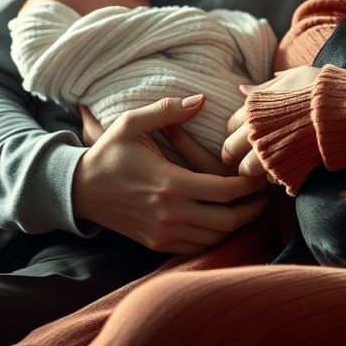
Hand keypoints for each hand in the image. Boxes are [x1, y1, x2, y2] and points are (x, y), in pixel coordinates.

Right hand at [72, 95, 266, 253]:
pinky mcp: (157, 244)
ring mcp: (164, 233)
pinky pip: (197, 247)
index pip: (225, 190)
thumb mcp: (132, 123)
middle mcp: (171, 214)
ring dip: (236, 224)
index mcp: (170, 184)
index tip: (260, 175)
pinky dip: (215, 237)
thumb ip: (168, 110)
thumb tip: (202, 98)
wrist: (79, 190)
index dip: (248, 185)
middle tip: (265, 196)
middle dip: (252, 209)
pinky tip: (222, 219)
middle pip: (227, 220)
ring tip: (249, 207)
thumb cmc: (109, 153)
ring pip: (215, 237)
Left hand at [222, 65, 322, 177]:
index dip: (235, 132)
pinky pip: (270, 180)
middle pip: (231, 151)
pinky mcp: (286, 171)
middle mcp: (256, 132)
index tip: (243, 136)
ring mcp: (270, 153)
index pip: (230, 126)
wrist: (345, 111)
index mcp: (254, 109)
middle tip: (245, 156)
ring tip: (266, 165)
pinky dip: (275, 176)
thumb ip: (265, 86)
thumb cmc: (319, 88)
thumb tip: (242, 90)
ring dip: (253, 170)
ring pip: (247, 171)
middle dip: (235, 155)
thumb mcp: (292, 77)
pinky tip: (284, 169)